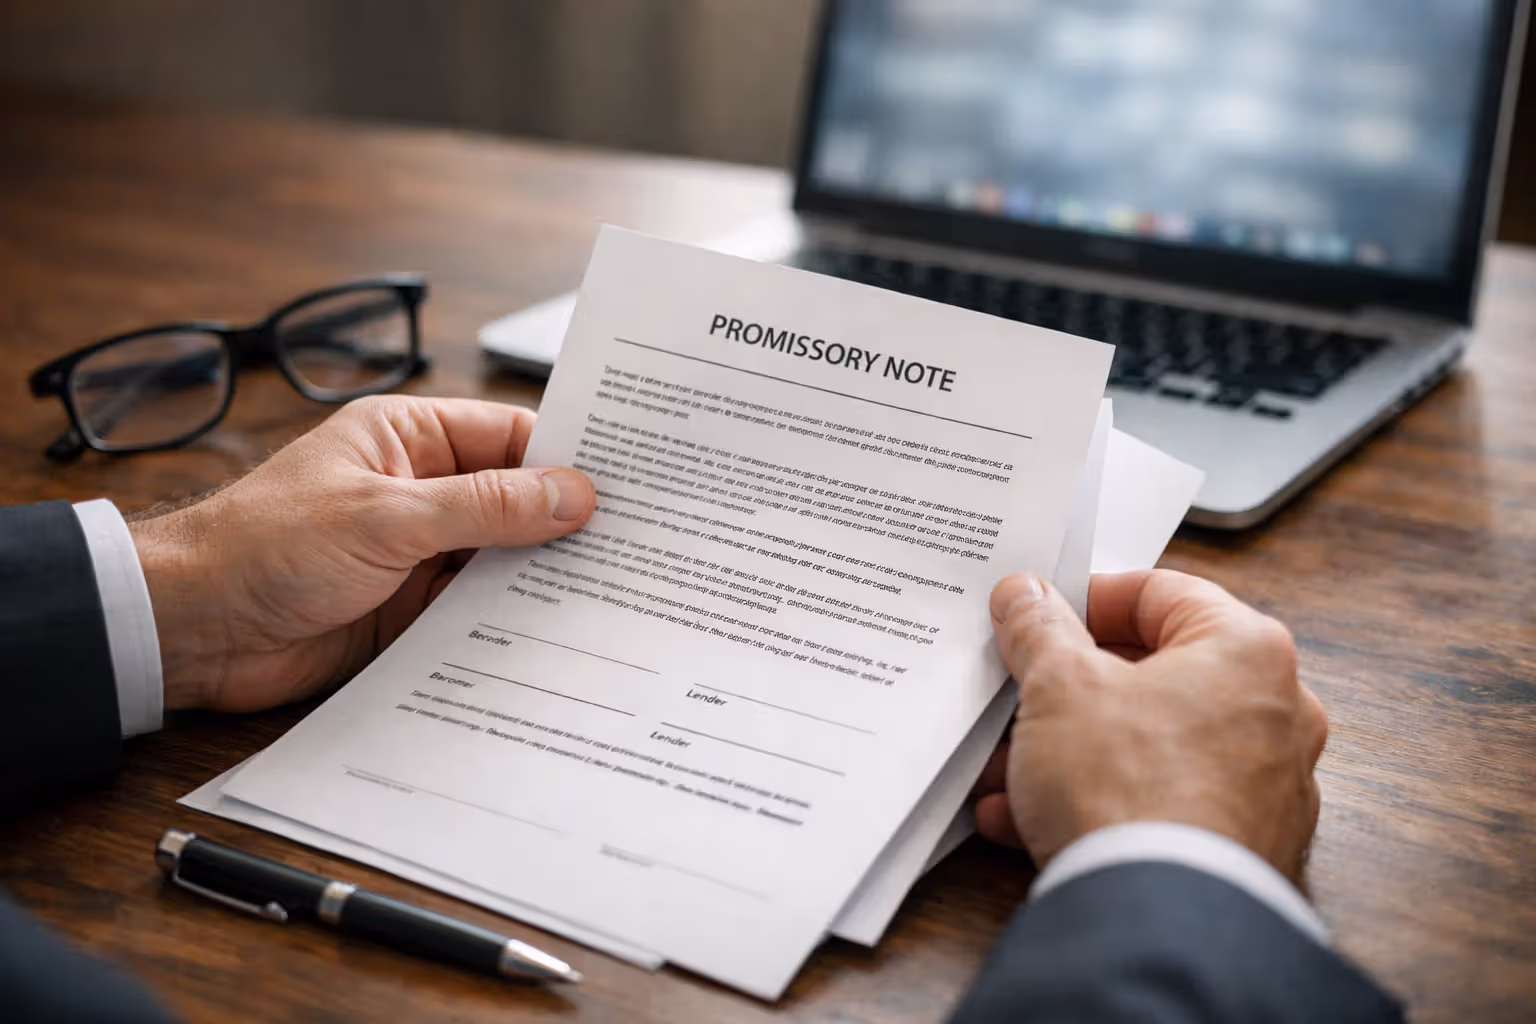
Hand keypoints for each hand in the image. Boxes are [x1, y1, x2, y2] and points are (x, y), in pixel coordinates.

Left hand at [130, 395, 594, 713]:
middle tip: (636, 542)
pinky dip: (512, 620)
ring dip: (542, 576)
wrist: (194, 630)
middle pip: (515, 500)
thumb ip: (486, 508)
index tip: (628, 481)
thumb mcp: (388, 516)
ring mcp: (418, 553)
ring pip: (502, 559)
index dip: (568, 457)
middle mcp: (420, 492)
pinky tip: (556, 632)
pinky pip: (478, 610)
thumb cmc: (264, 546)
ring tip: (611, 590)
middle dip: (565, 522)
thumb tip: (571, 494)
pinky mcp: (411, 609)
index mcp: (409, 439)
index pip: (510, 436)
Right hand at [974, 569, 1327, 884]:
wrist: (1156, 919)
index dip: (1086, 599)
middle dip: (1066, 690)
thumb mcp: (1058, 686)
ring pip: (1149, 744)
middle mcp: (1275, 713)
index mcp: (1246, 650)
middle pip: (1152, 675)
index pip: (1161, 593)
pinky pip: (1159, 803)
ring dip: (1068, 751)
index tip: (1037, 616)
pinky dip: (1098, 802)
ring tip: (1004, 772)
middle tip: (1015, 694)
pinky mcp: (1244, 847)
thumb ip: (1039, 629)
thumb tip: (1026, 596)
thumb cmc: (1125, 786)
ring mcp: (1265, 786)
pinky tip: (1025, 820)